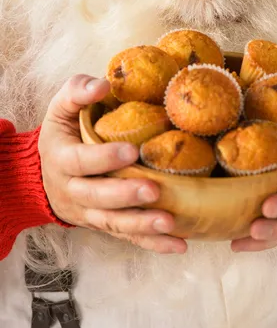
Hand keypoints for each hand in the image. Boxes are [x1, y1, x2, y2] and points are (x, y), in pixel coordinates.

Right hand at [38, 74, 186, 253]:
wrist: (46, 173)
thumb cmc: (63, 134)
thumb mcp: (61, 109)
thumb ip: (78, 91)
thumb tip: (103, 84)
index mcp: (63, 159)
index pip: (81, 161)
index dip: (104, 158)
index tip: (131, 151)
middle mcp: (73, 191)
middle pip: (98, 198)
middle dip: (126, 195)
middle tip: (154, 190)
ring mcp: (89, 212)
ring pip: (113, 223)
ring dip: (142, 225)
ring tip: (170, 223)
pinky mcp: (105, 224)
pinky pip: (127, 236)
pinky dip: (152, 243)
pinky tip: (178, 244)